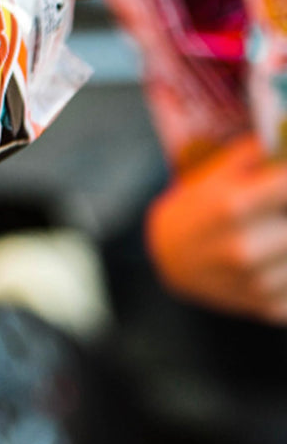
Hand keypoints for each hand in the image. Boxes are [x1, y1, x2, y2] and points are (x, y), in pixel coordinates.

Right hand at [146, 134, 286, 323]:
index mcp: (231, 207)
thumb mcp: (214, 175)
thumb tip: (285, 135)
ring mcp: (257, 283)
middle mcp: (245, 247)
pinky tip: (277, 256)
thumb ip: (253, 154)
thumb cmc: (193, 210)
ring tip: (276, 230)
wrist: (169, 259)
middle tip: (280, 207)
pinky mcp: (268, 308)